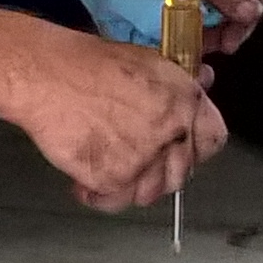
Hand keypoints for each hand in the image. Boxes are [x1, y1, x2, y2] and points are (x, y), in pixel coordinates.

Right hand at [1, 24, 225, 212]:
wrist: (48, 76)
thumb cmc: (88, 64)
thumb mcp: (147, 61)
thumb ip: (178, 83)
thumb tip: (204, 81)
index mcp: (185, 101)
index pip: (214, 141)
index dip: (194, 149)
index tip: (178, 151)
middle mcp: (171, 132)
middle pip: (179, 174)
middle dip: (156, 172)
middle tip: (130, 159)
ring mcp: (144, 158)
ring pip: (148, 193)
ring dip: (128, 186)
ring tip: (105, 168)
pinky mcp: (113, 178)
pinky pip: (113, 201)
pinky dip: (97, 195)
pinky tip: (84, 180)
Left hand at [73, 0, 262, 54]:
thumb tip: (251, 13)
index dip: (247, 15)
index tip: (232, 42)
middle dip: (224, 24)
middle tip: (212, 46)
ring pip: (207, 2)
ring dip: (204, 24)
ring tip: (193, 42)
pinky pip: (185, 1)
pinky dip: (184, 17)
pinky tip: (178, 31)